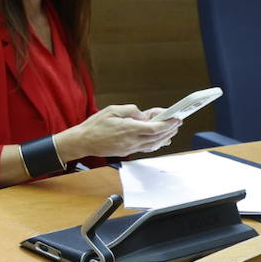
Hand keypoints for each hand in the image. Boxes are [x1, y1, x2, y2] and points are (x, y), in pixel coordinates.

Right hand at [56, 105, 179, 159]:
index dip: (168, 124)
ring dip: (164, 137)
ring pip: (153, 144)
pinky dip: (155, 143)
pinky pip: (146, 148)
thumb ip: (130, 110)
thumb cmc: (95, 125)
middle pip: (157, 137)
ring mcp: (130, 148)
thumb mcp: (112, 110)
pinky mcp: (127, 151)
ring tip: (171, 130)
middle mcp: (132, 140)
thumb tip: (142, 114)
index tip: (176, 119)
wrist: (83, 141)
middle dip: (170, 129)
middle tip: (177, 122)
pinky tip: (159, 139)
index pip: (154, 128)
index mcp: (129, 129)